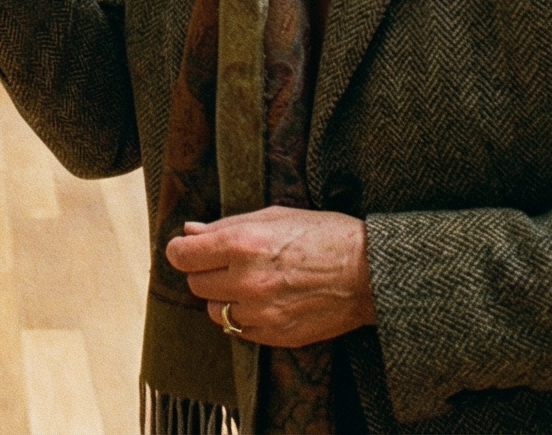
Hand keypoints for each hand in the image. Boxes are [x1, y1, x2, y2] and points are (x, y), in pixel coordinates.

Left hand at [164, 206, 375, 348]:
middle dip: (207, 272)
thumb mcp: (275, 216)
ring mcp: (260, 312)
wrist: (369, 273)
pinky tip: (267, 301)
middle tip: (230, 264)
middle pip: (196, 283)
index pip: (182, 255)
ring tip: (251, 283)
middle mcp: (246, 280)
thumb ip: (227, 225)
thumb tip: (190, 232)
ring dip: (224, 298)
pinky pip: (239, 330)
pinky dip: (245, 317)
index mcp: (243, 243)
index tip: (190, 250)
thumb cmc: (325, 235)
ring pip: (215, 311)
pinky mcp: (274, 335)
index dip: (183, 251)